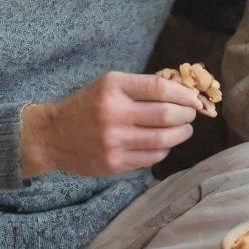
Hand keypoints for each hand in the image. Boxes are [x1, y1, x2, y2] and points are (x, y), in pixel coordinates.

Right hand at [19, 72, 203, 178]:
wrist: (52, 135)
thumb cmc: (86, 105)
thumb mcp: (108, 84)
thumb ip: (140, 86)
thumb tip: (181, 91)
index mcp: (113, 88)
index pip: (159, 88)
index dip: (184, 94)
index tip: (196, 99)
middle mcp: (113, 113)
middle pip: (165, 115)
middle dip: (186, 115)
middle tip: (191, 115)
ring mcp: (113, 141)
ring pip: (162, 140)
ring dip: (181, 134)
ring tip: (185, 129)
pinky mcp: (114, 163)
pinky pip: (151, 158)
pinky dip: (164, 150)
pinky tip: (165, 144)